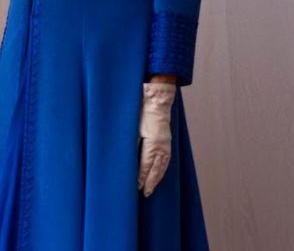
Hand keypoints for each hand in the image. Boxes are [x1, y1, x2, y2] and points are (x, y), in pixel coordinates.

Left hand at [137, 82, 175, 196]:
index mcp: (153, 144)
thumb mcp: (132, 127)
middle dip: (150, 182)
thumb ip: (130, 143)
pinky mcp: (167, 142)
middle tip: (145, 193)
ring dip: (157, 178)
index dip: (141, 177)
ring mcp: (166, 145)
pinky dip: (163, 170)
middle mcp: (162, 147)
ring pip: (163, 167)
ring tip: (151, 188)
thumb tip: (126, 158)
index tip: (136, 187)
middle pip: (156, 169)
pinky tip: (159, 173)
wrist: (157, 100)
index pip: (146, 166)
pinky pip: (166, 160)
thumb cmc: (141, 111)